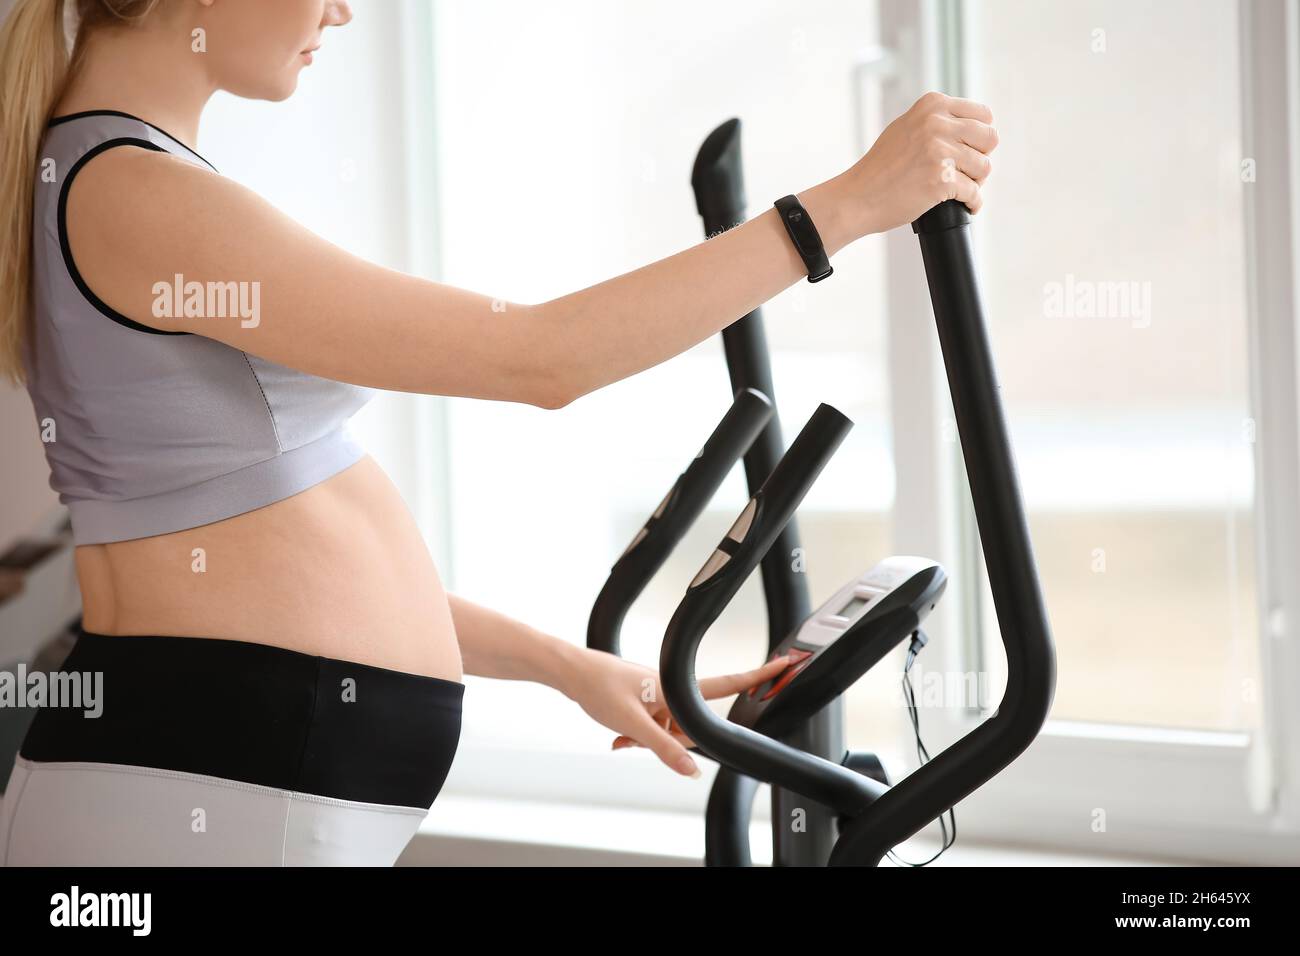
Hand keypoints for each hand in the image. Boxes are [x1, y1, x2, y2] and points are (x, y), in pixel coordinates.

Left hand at [561, 648, 793, 777]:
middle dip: (671, 739)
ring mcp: (657, 693)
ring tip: (623, 738)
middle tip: (639, 739)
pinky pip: (653, 724)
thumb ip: (664, 748)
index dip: (757, 675)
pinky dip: (638, 735)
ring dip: (650, 738)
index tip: (784, 663)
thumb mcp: (634, 724)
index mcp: (677, 687)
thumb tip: (691, 770)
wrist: (570, 672)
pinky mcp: (644, 698)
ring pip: (669, 727)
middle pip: (691, 723)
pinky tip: (618, 740)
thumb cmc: (600, 688)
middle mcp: (671, 688)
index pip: (726, 684)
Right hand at [845, 91, 997, 235]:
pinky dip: (972, 203)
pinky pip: (974, 193)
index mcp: (932, 105)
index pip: (983, 115)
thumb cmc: (880, 168)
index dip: (980, 137)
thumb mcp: (906, 128)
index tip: (970, 151)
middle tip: (966, 173)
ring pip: (984, 168)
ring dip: (975, 183)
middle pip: (990, 139)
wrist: (858, 197)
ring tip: (959, 190)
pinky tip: (965, 206)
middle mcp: (937, 123)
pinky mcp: (941, 179)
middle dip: (981, 158)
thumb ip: (935, 121)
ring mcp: (939, 151)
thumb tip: (972, 126)